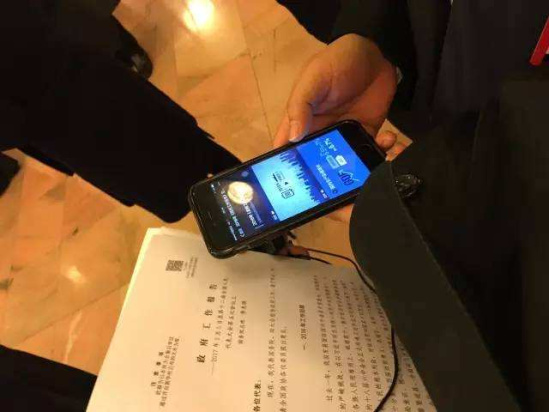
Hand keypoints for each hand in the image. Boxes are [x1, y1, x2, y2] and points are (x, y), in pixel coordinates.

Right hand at [274, 34, 406, 222]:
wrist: (376, 51)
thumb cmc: (337, 62)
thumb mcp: (313, 79)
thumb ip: (300, 106)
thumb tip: (291, 139)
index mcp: (301, 121)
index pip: (287, 150)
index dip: (286, 170)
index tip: (290, 191)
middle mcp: (320, 133)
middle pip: (315, 164)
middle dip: (324, 180)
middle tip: (336, 194)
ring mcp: (344, 136)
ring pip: (344, 164)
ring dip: (355, 172)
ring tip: (367, 175)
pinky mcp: (367, 134)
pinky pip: (370, 153)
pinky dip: (379, 154)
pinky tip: (388, 142)